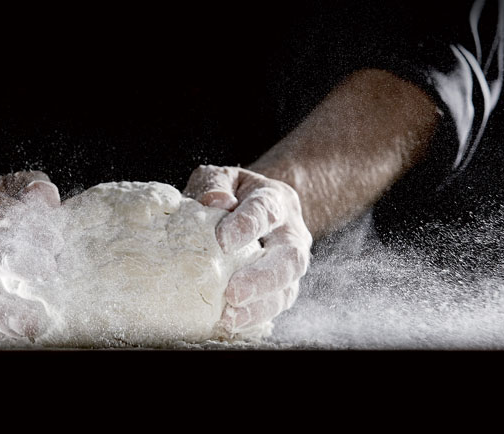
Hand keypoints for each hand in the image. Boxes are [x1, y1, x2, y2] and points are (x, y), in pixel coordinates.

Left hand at [184, 165, 311, 338]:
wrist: (261, 207)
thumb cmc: (234, 193)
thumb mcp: (223, 178)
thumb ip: (215, 185)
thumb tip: (212, 201)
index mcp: (275, 200)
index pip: (265, 211)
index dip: (247, 226)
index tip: (223, 240)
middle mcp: (291, 234)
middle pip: (290, 259)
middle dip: (263, 279)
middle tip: (234, 293)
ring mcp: (291, 264)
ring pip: (288, 289)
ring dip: (260, 307)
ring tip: (231, 318)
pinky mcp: (283, 288)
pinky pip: (276, 307)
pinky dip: (255, 318)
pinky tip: (232, 325)